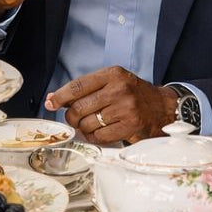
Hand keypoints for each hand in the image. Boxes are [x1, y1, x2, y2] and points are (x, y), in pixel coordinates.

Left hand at [45, 67, 174, 143]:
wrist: (161, 107)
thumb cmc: (131, 95)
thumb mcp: (111, 83)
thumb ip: (84, 89)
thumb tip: (53, 99)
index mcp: (113, 74)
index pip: (78, 86)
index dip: (60, 96)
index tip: (50, 103)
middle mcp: (119, 89)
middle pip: (79, 107)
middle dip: (71, 117)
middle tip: (74, 119)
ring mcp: (126, 108)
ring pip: (87, 124)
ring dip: (84, 128)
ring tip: (91, 124)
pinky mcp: (130, 126)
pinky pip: (99, 136)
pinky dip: (94, 137)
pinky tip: (100, 132)